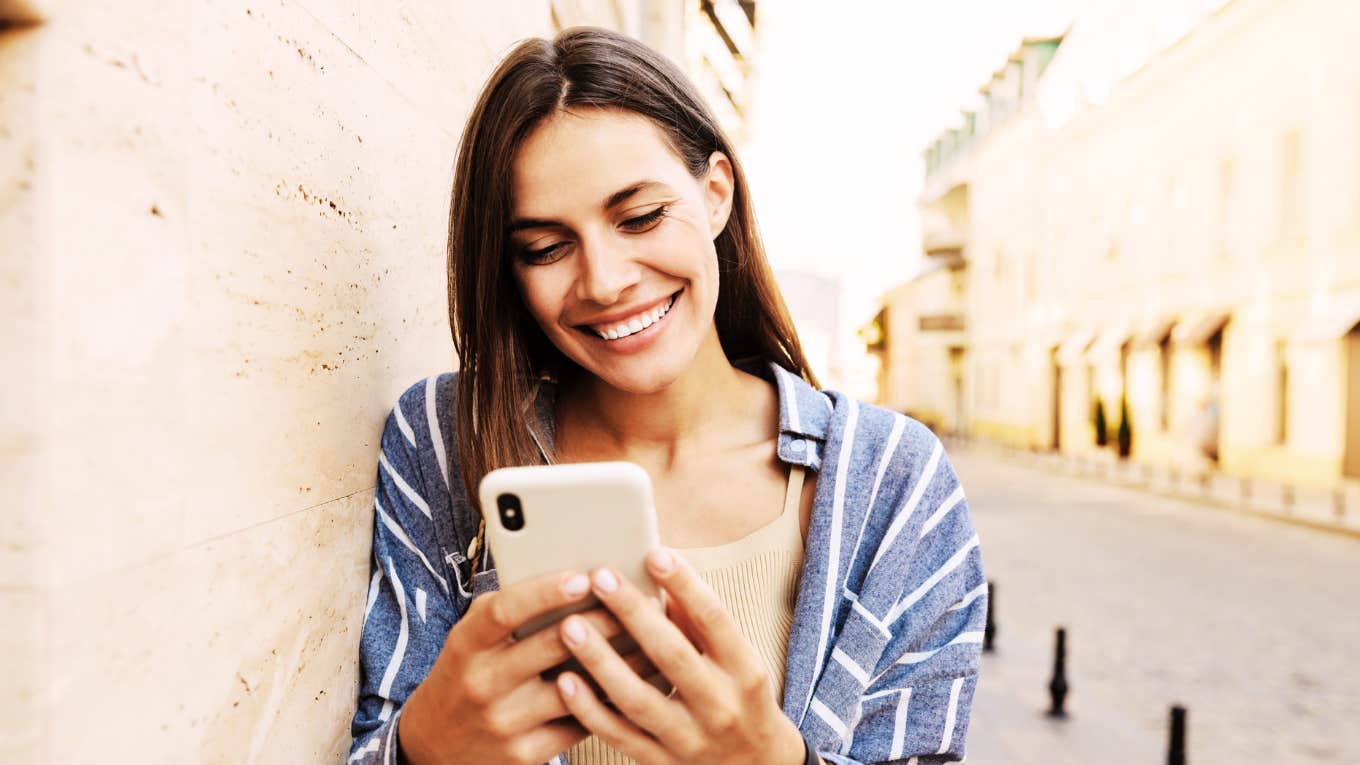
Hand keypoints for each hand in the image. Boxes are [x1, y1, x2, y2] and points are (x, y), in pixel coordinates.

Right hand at [398, 570, 653, 764]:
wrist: (436, 745)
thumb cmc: (466, 674)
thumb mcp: (472, 638)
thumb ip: (510, 611)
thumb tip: (574, 577)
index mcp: (467, 644)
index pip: (504, 611)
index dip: (544, 592)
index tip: (583, 576)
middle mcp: (482, 683)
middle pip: (552, 646)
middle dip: (604, 621)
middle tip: (643, 602)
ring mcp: (504, 723)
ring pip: (578, 688)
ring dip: (623, 663)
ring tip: (656, 639)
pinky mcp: (525, 755)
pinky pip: (581, 725)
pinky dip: (613, 702)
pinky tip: (640, 682)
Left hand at [553, 548, 808, 764]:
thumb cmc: (738, 696)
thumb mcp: (737, 658)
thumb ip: (700, 621)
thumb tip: (664, 572)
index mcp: (743, 670)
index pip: (715, 620)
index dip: (686, 585)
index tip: (655, 554)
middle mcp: (719, 705)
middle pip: (672, 655)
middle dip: (633, 614)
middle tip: (600, 578)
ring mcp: (689, 739)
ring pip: (638, 699)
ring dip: (601, 661)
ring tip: (570, 626)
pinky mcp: (661, 762)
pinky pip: (619, 736)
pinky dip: (590, 710)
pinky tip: (566, 681)